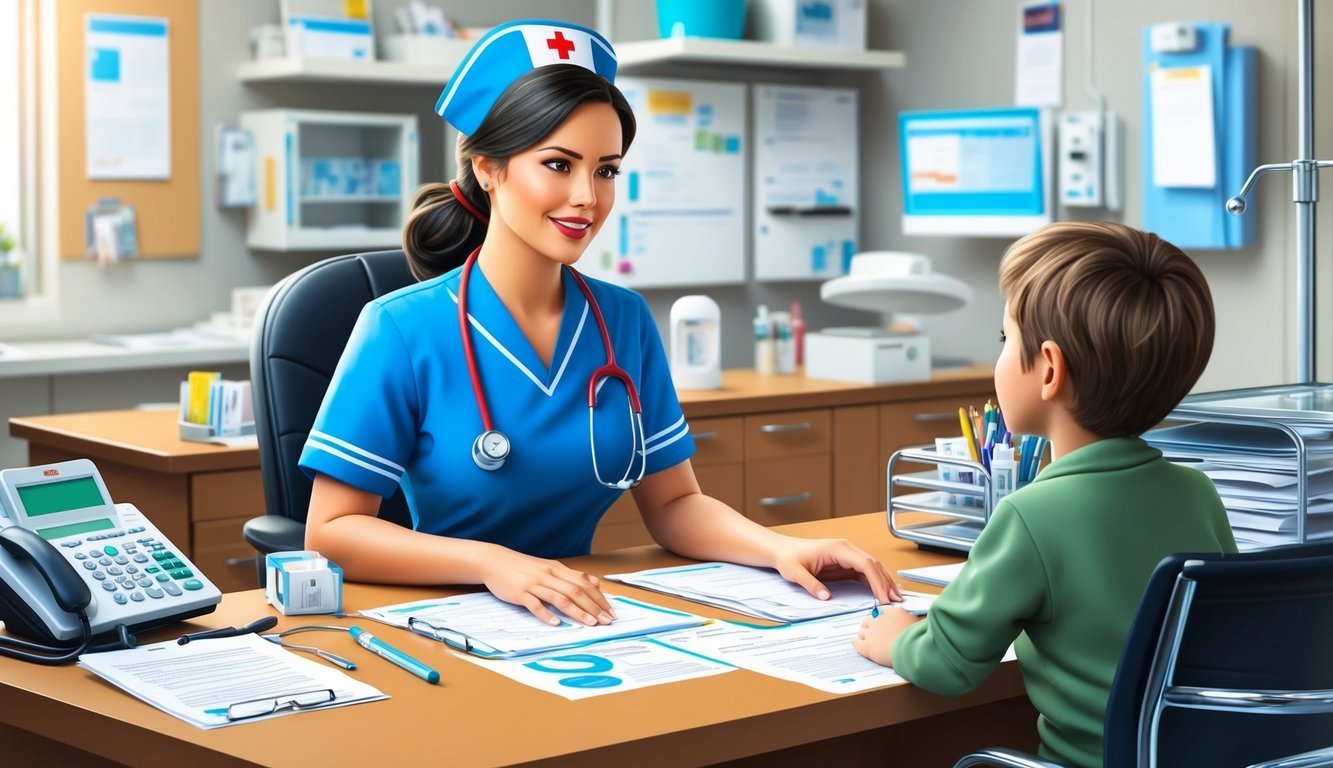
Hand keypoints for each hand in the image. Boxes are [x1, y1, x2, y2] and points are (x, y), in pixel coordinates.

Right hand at [477, 547, 615, 626]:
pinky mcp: (520, 592)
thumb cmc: (522, 567)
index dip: (599, 597)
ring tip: (590, 623)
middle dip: (594, 607)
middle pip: (576, 591)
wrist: (494, 561)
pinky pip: (535, 603)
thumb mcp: (549, 567)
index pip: (584, 583)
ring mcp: (534, 583)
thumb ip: (571, 576)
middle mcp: (549, 575)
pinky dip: (546, 614)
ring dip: (577, 611)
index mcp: (557, 569)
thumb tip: (594, 582)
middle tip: (606, 621)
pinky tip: (556, 623)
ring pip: (560, 597)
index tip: (610, 611)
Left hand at [770, 536, 900, 603]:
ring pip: (872, 567)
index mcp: (837, 549)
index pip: (865, 563)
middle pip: (873, 564)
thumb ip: (811, 585)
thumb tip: (827, 597)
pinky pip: (865, 572)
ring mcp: (847, 555)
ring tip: (895, 598)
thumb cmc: (788, 557)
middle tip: (896, 601)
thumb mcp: (795, 573)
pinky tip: (882, 592)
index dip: (877, 580)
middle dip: (886, 582)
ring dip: (884, 582)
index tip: (883, 596)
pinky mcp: (845, 563)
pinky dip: (875, 582)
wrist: (782, 550)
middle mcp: (846, 549)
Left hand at [853, 606, 919, 666]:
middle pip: (867, 620)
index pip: (878, 612)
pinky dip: (856, 643)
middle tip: (874, 632)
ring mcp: (870, 633)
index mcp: (888, 612)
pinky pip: (856, 643)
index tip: (882, 624)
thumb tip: (918, 613)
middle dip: (869, 626)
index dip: (879, 619)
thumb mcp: (917, 621)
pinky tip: (856, 643)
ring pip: (861, 632)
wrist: (911, 651)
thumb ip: (912, 616)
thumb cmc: (917, 637)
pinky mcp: (866, 647)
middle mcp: (877, 620)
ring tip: (868, 640)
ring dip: (864, 635)